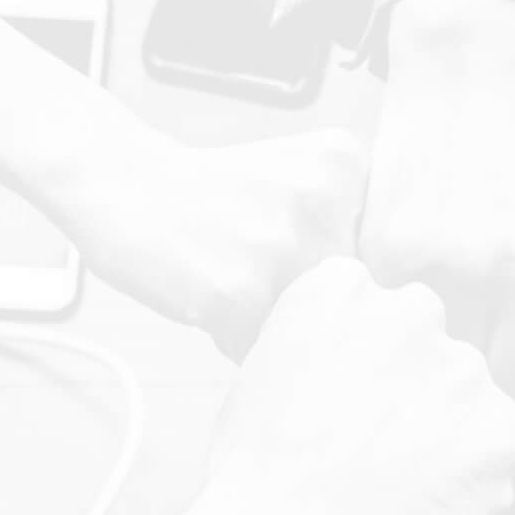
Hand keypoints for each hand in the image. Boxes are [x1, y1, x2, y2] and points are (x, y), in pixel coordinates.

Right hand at [71, 130, 367, 358]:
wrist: (123, 186)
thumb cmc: (212, 194)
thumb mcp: (299, 176)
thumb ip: (350, 225)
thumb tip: (391, 313)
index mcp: (345, 166)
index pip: (382, 258)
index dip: (340, 271)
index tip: (300, 253)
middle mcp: (322, 202)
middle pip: (348, 298)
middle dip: (308, 300)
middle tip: (256, 268)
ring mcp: (281, 248)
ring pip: (308, 327)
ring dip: (271, 322)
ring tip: (232, 282)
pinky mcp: (238, 294)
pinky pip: (260, 348)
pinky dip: (234, 338)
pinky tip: (209, 298)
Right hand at [189, 256, 514, 514]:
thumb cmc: (252, 480)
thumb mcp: (265, 373)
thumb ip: (324, 344)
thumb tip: (361, 362)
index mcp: (342, 287)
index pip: (378, 312)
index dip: (363, 369)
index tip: (341, 411)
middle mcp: (410, 309)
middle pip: (430, 348)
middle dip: (413, 394)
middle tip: (372, 455)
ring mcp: (462, 368)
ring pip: (470, 398)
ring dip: (447, 436)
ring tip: (392, 490)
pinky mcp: (500, 430)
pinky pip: (498, 450)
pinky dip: (473, 483)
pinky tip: (420, 510)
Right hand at [361, 0, 514, 411]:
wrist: (474, 88)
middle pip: (509, 394)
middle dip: (491, 402)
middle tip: (472, 398)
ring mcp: (463, 262)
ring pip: (448, 369)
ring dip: (440, 371)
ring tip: (437, 363)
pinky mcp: (397, 251)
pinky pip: (398, 332)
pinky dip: (399, 334)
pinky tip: (404, 319)